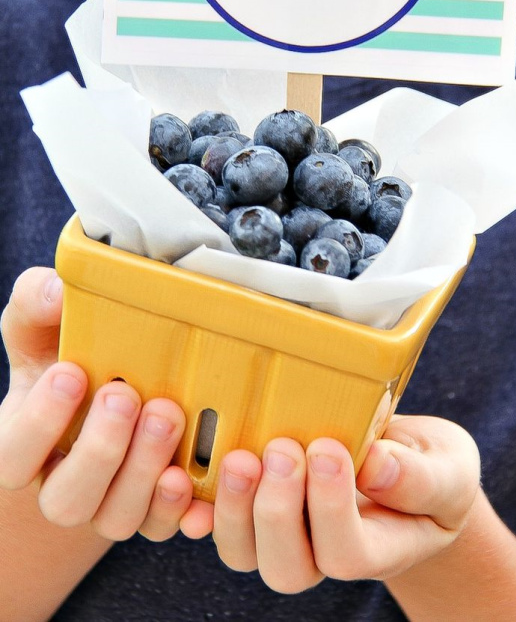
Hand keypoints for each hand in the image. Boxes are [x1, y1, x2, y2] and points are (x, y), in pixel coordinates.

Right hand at [0, 267, 196, 541]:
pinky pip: (165, 526)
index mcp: (25, 446)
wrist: (113, 390)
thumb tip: (57, 291)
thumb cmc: (70, 356)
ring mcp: (110, 505)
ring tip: (166, 415)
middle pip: (67, 498)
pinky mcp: (153, 512)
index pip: (14, 456)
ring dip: (143, 471)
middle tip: (126, 395)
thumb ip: (38, 304)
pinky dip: (183, 509)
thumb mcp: (44, 327)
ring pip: (117, 517)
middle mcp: (64, 486)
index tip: (71, 372)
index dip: (39, 424)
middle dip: (100, 449)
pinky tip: (196, 480)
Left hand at [181, 415, 479, 592]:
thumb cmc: (431, 468)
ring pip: (244, 553)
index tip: (329, 449)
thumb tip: (374, 466)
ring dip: (235, 508)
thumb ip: (420, 476)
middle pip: (287, 567)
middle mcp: (325, 553)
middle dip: (277, 511)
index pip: (347, 553)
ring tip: (242, 455)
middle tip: (282, 449)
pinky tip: (189, 474)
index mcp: (378, 547)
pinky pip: (215, 523)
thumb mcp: (447, 467)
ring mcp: (286, 536)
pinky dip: (198, 504)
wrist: (408, 468)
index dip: (330, 510)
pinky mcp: (256, 509)